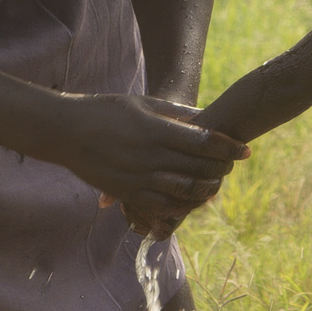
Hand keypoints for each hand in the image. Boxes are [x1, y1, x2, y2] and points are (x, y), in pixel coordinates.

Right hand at [54, 94, 246, 230]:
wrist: (65, 132)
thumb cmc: (104, 110)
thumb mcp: (141, 103)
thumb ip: (174, 112)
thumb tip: (204, 116)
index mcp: (155, 131)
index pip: (203, 142)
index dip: (228, 147)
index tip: (245, 150)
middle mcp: (150, 156)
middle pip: (199, 168)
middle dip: (222, 169)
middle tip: (233, 167)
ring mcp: (138, 178)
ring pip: (184, 191)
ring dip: (206, 190)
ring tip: (216, 185)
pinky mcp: (127, 193)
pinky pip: (161, 207)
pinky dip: (181, 207)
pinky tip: (190, 202)